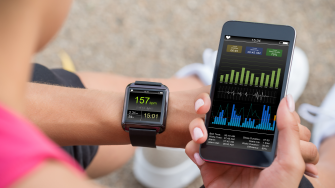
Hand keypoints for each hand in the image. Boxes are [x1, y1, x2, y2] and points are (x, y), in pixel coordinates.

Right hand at [186, 93, 318, 187]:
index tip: (228, 90)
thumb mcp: (290, 163)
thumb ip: (289, 132)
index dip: (237, 99)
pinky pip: (193, 148)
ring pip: (203, 128)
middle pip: (220, 115)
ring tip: (201, 136)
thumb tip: (286, 100)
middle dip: (208, 107)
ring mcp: (222, 152)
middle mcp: (240, 142)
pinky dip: (192, 148)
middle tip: (204, 106)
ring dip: (197, 126)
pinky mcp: (207, 163)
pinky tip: (199, 155)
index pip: (247, 111)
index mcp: (260, 139)